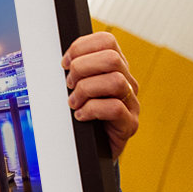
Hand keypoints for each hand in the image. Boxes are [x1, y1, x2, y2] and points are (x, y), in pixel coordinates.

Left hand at [62, 31, 139, 159]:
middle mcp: (127, 82)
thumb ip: (74, 71)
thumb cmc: (83, 115)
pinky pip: (115, 108)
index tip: (64, 63)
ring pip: (115, 81)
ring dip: (86, 90)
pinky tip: (81, 115)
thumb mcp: (77, 88)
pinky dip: (92, 110)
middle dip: (82, 68)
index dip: (81, 47)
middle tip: (69, 84)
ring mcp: (131, 103)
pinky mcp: (129, 124)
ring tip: (74, 102)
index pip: (106, 41)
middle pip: (112, 58)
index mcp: (115, 68)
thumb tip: (61, 60)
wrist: (92, 150)